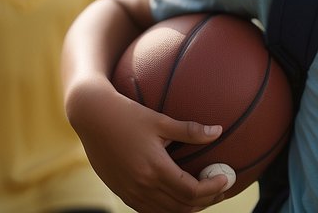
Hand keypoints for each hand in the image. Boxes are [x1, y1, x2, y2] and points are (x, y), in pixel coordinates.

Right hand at [68, 82, 229, 211]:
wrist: (92, 118)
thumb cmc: (127, 114)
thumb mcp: (160, 120)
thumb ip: (190, 131)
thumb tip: (218, 131)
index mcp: (154, 169)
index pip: (191, 191)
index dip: (212, 188)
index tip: (225, 178)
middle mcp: (142, 186)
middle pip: (182, 206)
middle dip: (206, 201)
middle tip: (220, 188)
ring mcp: (130, 192)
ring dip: (188, 207)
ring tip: (203, 194)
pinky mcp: (122, 193)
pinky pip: (149, 210)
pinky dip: (168, 208)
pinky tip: (178, 196)